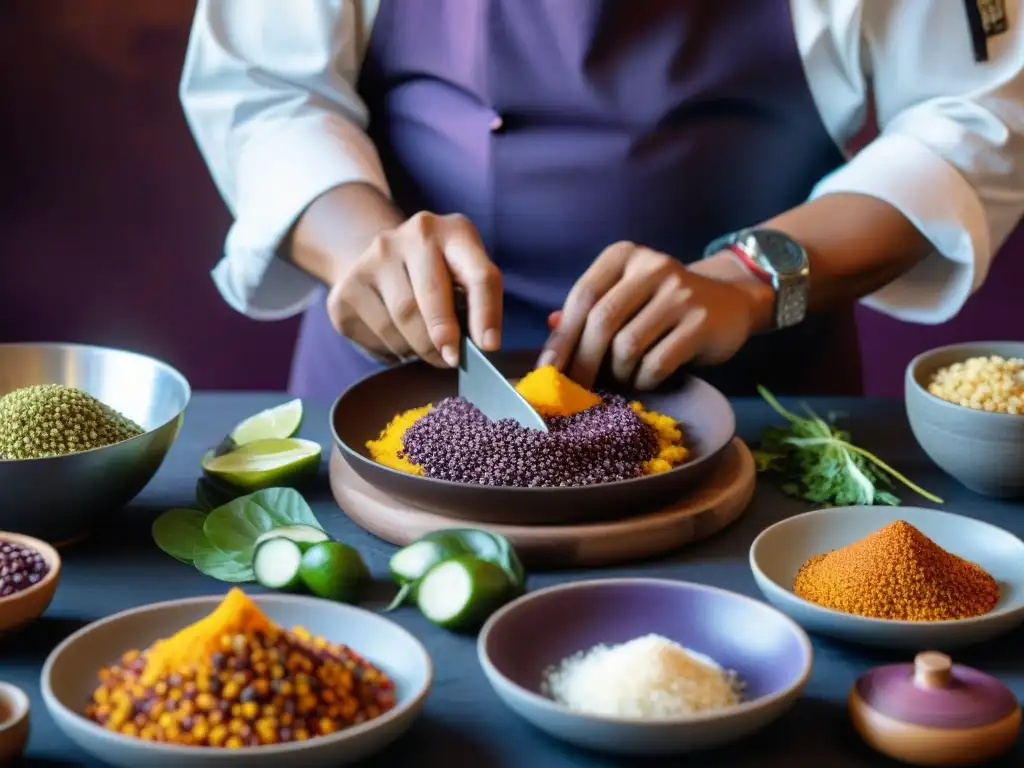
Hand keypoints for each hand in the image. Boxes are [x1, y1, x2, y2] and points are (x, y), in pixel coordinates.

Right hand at [327, 212, 501, 366]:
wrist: (382, 259)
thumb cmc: (439, 276)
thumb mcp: (466, 275)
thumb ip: (477, 304)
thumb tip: (479, 347)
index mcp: (454, 232)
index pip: (478, 275)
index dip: (486, 314)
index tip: (487, 347)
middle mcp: (413, 235)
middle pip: (430, 298)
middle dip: (443, 336)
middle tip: (451, 359)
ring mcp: (373, 259)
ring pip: (399, 321)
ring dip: (417, 348)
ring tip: (425, 348)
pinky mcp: (345, 289)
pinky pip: (375, 335)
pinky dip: (392, 349)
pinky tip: (398, 340)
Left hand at [539, 242, 770, 389]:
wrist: (730, 303)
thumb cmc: (663, 305)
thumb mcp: (626, 296)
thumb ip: (590, 308)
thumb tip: (550, 325)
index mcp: (625, 255)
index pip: (583, 295)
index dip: (562, 338)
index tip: (547, 371)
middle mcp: (652, 266)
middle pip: (602, 321)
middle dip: (583, 362)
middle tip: (577, 388)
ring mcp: (679, 293)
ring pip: (627, 346)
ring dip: (617, 373)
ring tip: (620, 379)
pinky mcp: (700, 322)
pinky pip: (657, 363)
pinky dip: (643, 380)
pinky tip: (644, 380)